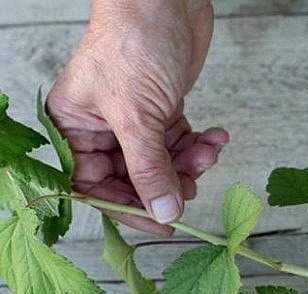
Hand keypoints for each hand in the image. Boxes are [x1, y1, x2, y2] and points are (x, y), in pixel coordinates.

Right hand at [47, 0, 227, 233]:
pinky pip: (181, 143)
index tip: (165, 223)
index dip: (130, 209)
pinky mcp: (163, 111)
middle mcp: (104, 129)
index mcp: (76, 130)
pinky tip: (216, 136)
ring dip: (191, 164)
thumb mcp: (136, 116)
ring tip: (208, 152)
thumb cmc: (133, 42)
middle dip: (169, 184)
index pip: (97, 187)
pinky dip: (201, 145)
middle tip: (194, 187)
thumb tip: (163, 213)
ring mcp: (135, 121)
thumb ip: (149, 170)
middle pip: (135, 179)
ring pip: (163, 163)